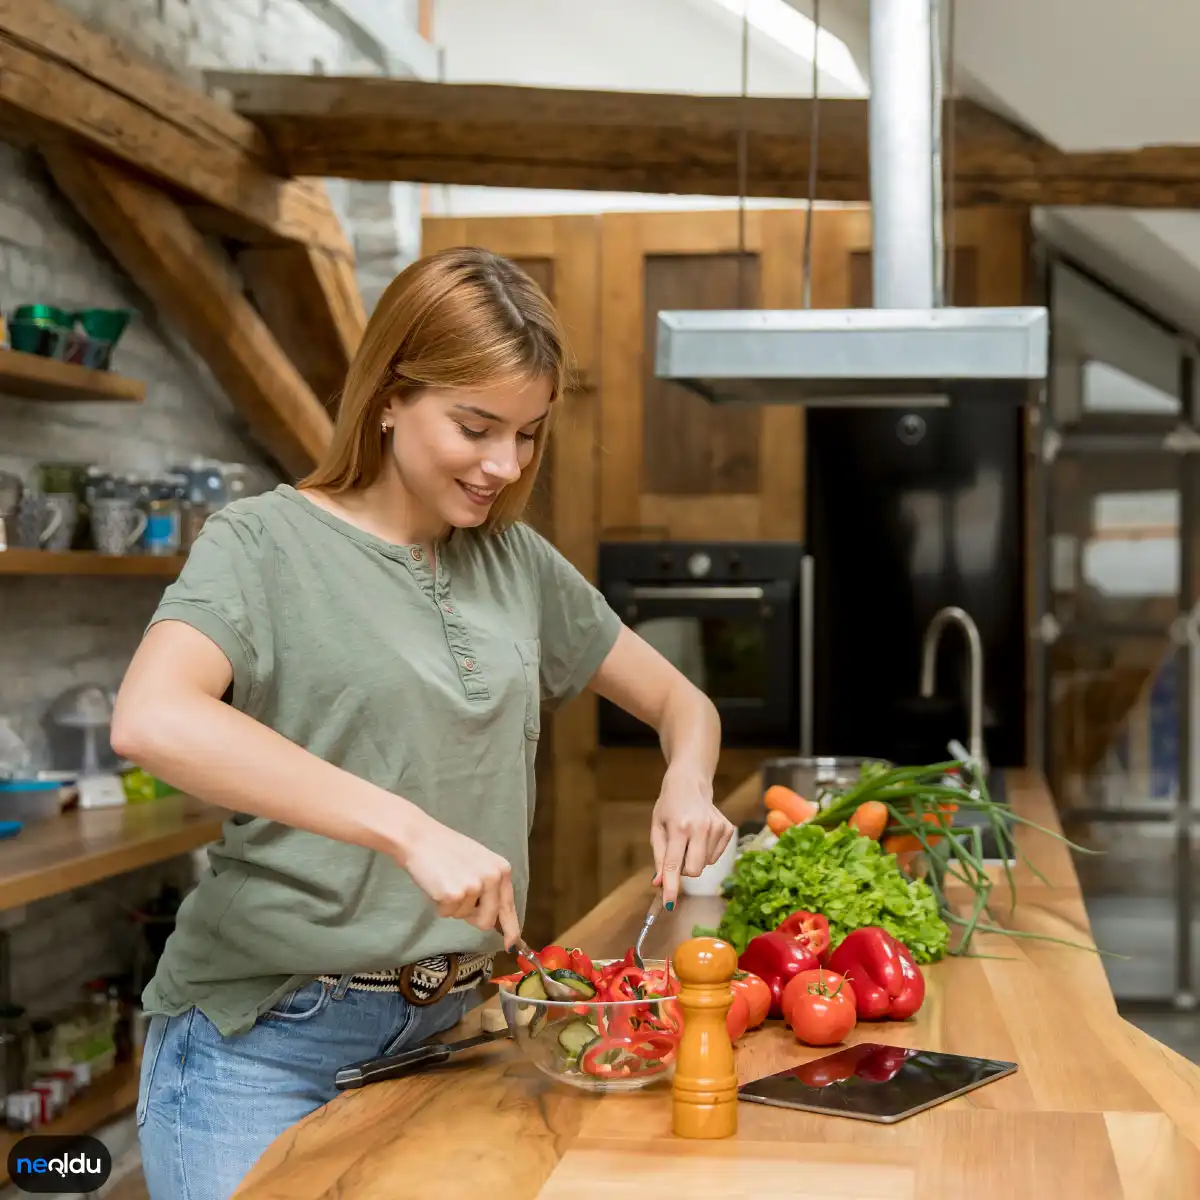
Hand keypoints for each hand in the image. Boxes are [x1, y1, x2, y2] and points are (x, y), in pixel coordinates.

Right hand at [399, 814, 520, 947]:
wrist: (420, 838)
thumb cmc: (446, 849)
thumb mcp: (478, 863)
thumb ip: (490, 886)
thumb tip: (494, 919)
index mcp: (501, 869)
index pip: (509, 906)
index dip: (511, 929)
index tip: (512, 946)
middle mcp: (493, 878)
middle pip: (487, 920)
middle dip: (471, 916)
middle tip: (457, 894)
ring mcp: (475, 887)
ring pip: (464, 917)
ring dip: (453, 906)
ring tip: (445, 881)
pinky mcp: (454, 895)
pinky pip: (447, 914)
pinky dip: (439, 905)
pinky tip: (436, 884)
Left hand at [650, 768, 736, 907]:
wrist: (690, 782)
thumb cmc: (669, 806)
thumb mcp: (657, 828)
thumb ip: (659, 857)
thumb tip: (659, 883)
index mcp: (678, 827)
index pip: (674, 864)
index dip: (671, 887)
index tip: (669, 905)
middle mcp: (700, 827)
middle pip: (694, 870)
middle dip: (683, 871)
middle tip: (677, 854)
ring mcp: (717, 828)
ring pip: (704, 865)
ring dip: (694, 859)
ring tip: (689, 839)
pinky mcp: (728, 829)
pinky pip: (715, 857)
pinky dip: (705, 853)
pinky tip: (701, 836)